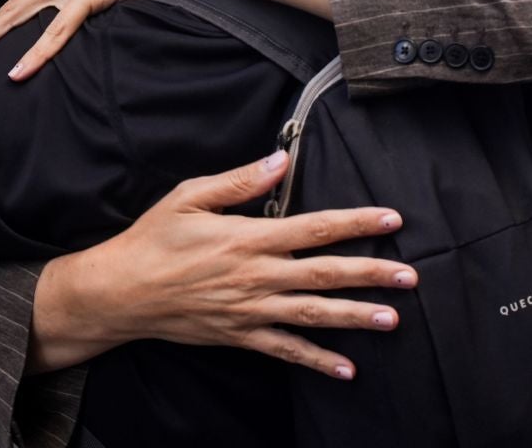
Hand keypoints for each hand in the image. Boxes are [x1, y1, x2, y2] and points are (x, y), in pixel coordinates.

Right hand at [35, 152, 415, 377]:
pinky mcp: (240, 336)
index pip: (315, 227)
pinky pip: (285, 350)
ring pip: (313, 315)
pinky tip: (347, 369)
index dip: (356, 223)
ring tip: (393, 319)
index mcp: (248, 237)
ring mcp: (250, 310)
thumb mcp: (190, 197)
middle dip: (371, 274)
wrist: (120, 293)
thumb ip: (240, 182)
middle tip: (411, 276)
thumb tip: (281, 162)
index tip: (392, 220)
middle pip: (325, 274)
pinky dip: (317, 360)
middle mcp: (256, 275)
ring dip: (355, 318)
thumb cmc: (154, 239)